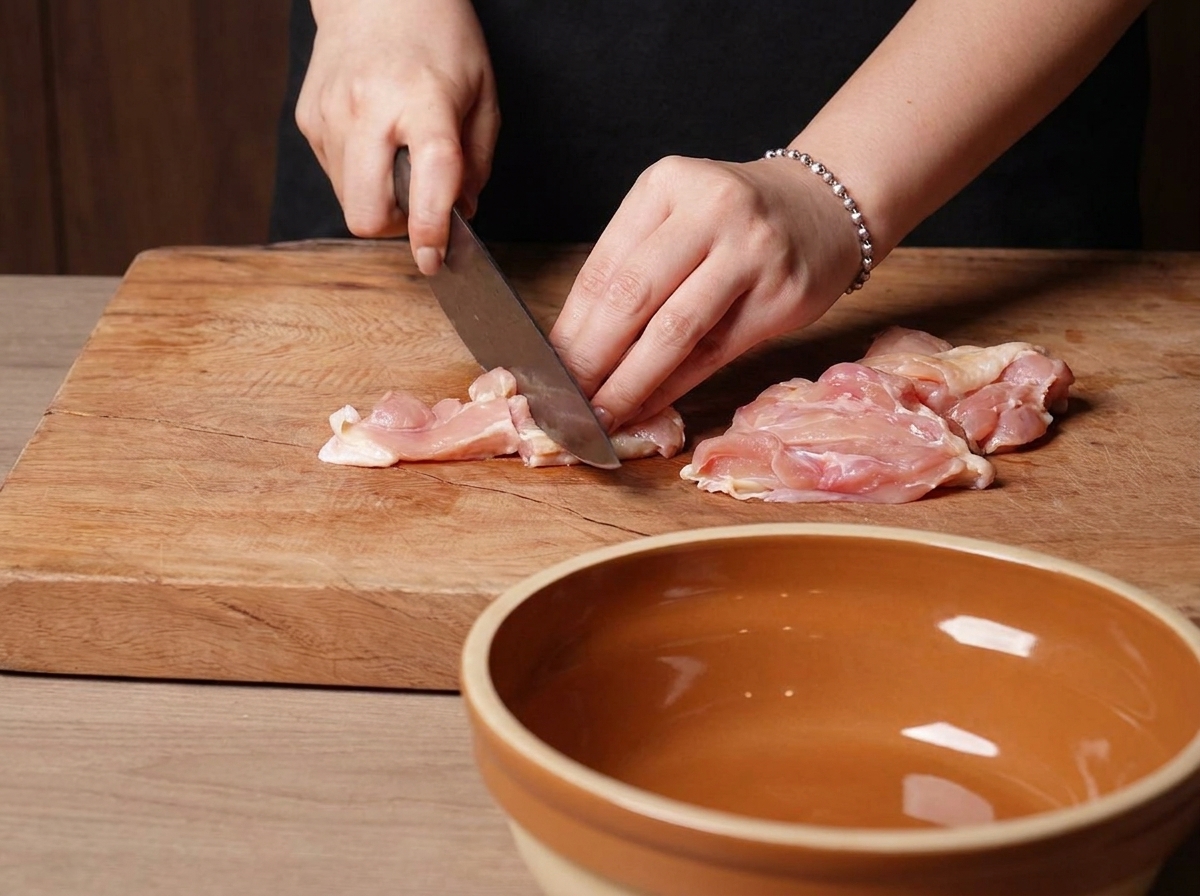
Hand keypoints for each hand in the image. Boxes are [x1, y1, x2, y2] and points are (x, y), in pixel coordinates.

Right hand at [296, 0, 498, 274]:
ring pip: (348, 202)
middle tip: (419, 206)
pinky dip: (359, 175)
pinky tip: (375, 141)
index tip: (434, 259)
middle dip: (395, 228)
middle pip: (366, 213)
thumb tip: (462, 213)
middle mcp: (367, 108)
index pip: (427, 182)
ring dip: (378, 199)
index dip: (431, 231)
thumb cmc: (438, 37)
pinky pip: (334, 176)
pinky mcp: (309, 119)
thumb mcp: (482, 93)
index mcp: (421, 100)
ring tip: (398, 158)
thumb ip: (477, 161)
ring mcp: (330, 115)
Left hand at [548, 155, 864, 429]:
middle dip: (590, 359)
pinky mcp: (782, 295)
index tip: (542, 370)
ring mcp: (752, 251)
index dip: (569, 327)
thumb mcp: (674, 217)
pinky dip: (673, 386)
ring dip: (630, 382)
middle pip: (633, 298)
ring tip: (600, 415)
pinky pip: (714, 352)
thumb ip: (628, 268)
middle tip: (562, 402)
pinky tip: (646, 406)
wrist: (822, 208)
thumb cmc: (730, 222)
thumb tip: (569, 348)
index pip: (603, 268)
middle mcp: (711, 209)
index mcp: (666, 185)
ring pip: (674, 331)